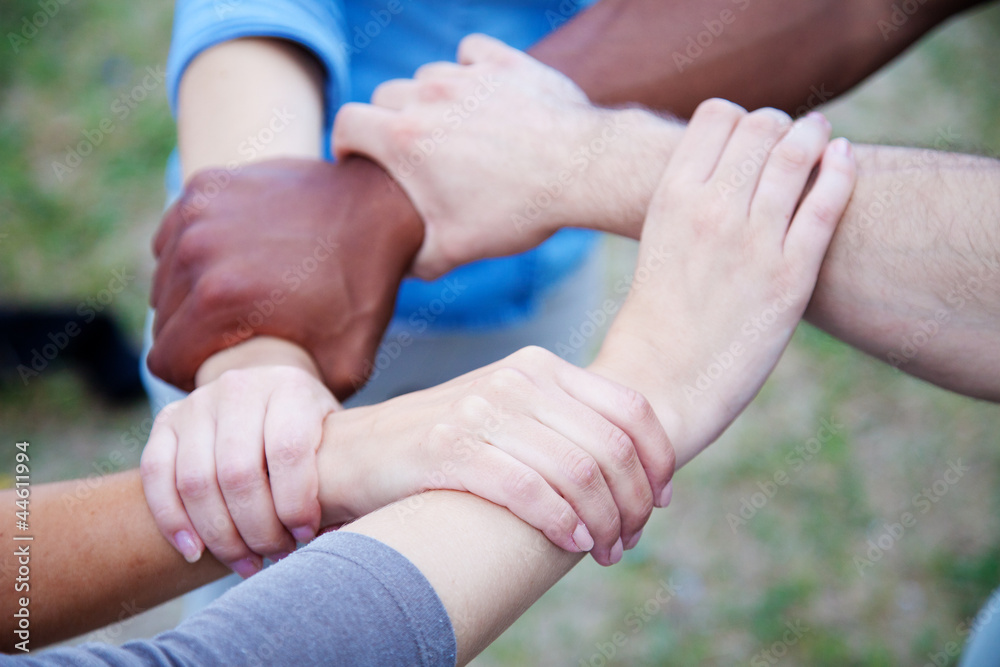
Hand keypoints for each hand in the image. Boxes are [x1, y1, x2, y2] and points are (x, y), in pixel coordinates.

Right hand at [140, 360, 338, 577]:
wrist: (269, 392)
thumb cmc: (310, 429)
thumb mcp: (334, 438)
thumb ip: (338, 476)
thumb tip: (332, 534)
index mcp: (290, 387)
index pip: (288, 450)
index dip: (295, 503)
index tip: (305, 535)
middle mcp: (240, 387)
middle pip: (238, 473)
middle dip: (257, 529)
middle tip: (275, 556)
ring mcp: (198, 402)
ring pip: (196, 481)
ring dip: (220, 535)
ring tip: (246, 563)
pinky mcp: (166, 420)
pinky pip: (157, 475)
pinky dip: (172, 520)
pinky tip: (194, 552)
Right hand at [148, 156, 423, 398]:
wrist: (377, 208)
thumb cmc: (361, 289)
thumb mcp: (345, 365)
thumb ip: (297, 406)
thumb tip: (273, 436)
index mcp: (221, 300)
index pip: (166, 360)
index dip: (191, 375)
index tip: (221, 372)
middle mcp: (197, 253)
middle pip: (162, 320)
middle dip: (191, 338)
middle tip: (233, 339)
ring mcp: (196, 213)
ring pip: (163, 279)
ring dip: (190, 296)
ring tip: (236, 302)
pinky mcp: (204, 187)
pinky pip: (173, 238)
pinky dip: (193, 256)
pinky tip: (232, 264)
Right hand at [316, 346, 674, 565]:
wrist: (354, 451)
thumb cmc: (445, 443)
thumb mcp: (511, 415)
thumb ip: (563, 425)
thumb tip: (634, 469)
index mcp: (541, 367)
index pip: (630, 408)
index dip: (659, 460)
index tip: (661, 500)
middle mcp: (517, 379)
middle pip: (611, 447)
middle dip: (633, 504)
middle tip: (629, 540)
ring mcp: (483, 410)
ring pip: (578, 473)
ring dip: (603, 523)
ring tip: (604, 551)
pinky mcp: (451, 448)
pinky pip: (530, 492)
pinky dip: (561, 523)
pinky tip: (571, 543)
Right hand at [333, 34, 661, 278]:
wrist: (581, 171)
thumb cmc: (516, 211)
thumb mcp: (457, 249)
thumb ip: (417, 260)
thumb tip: (401, 266)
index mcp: (405, 138)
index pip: (346, 123)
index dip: (344, 143)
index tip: (357, 160)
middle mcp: (428, 96)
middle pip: (383, 97)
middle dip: (386, 123)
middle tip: (409, 153)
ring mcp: (467, 75)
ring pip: (425, 76)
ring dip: (428, 98)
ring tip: (450, 129)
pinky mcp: (505, 62)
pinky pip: (470, 51)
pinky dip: (468, 68)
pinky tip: (480, 92)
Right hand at [592, 100, 857, 464]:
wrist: (658, 385)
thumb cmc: (655, 320)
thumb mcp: (658, 241)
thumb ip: (688, 201)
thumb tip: (726, 170)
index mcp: (670, 197)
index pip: (716, 114)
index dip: (738, 118)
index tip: (747, 140)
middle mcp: (712, 208)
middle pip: (760, 126)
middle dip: (777, 126)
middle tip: (786, 141)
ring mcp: (754, 240)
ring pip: (796, 153)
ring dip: (812, 137)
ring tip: (819, 138)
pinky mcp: (791, 275)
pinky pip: (827, 203)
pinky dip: (841, 170)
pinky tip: (844, 159)